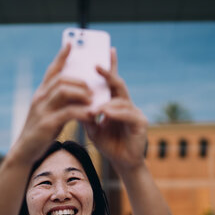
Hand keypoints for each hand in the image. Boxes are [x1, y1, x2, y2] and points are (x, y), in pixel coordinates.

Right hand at [13, 44, 95, 162]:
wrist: (26, 151)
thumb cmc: (41, 131)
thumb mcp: (50, 112)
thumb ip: (61, 101)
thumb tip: (81, 92)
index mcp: (41, 93)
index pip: (52, 70)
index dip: (61, 56)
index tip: (71, 43)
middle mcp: (40, 97)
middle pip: (61, 78)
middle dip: (80, 80)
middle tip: (92, 88)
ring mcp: (42, 110)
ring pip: (64, 91)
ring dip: (82, 93)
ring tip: (93, 100)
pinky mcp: (47, 123)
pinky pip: (68, 112)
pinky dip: (82, 112)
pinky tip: (91, 115)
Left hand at [83, 48, 147, 171]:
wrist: (122, 163)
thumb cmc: (109, 145)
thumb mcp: (93, 128)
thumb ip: (86, 115)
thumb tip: (74, 100)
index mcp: (116, 104)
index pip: (113, 82)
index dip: (110, 66)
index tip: (106, 51)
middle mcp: (127, 105)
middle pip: (119, 85)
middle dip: (109, 74)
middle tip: (97, 66)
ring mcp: (136, 113)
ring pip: (121, 101)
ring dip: (106, 104)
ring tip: (94, 108)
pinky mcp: (141, 123)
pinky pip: (127, 115)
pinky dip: (115, 114)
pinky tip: (106, 114)